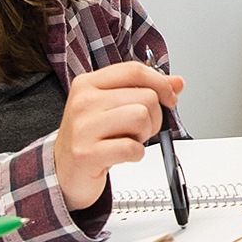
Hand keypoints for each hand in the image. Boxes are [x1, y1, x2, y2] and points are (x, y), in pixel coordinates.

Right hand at [53, 62, 187, 208]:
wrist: (64, 170)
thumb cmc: (91, 136)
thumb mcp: (113, 106)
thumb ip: (144, 90)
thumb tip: (176, 82)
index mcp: (88, 83)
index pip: (134, 71)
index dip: (160, 83)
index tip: (169, 98)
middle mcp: (83, 101)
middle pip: (145, 96)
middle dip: (154, 117)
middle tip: (139, 129)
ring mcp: (83, 127)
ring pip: (141, 118)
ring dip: (144, 135)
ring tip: (129, 139)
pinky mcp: (87, 153)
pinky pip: (132, 148)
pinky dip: (136, 154)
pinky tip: (123, 155)